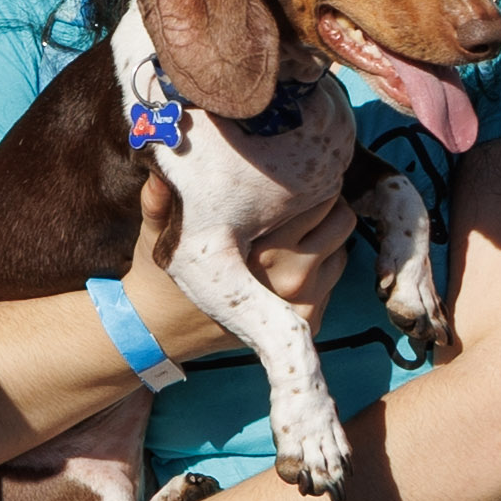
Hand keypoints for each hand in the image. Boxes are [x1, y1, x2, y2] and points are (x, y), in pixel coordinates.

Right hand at [125, 163, 345, 354]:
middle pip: (341, 218)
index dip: (307, 180)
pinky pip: (337, 270)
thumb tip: (157, 171)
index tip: (290, 178)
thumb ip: (159, 202)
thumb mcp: (161, 234)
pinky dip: (323, 259)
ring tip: (293, 229)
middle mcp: (289, 278)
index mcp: (257, 252)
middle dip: (324, 203)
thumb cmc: (166, 272)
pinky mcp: (313, 319)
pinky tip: (292, 258)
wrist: (168, 329)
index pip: (316, 197)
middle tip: (298, 199)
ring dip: (326, 231)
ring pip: (343, 243)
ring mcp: (305, 302)